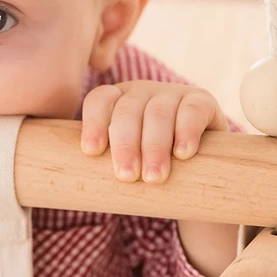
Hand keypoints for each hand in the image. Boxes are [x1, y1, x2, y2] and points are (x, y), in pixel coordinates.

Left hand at [80, 81, 226, 182]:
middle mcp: (142, 91)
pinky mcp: (202, 102)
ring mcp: (172, 92)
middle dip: (125, 144)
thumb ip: (106, 163)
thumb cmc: (151, 164)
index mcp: (117, 100)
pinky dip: (186, 132)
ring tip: (153, 178)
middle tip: (126, 176)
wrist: (201, 166)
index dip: (94, 123)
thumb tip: (74, 185)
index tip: (92, 152)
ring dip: (154, 146)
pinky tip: (183, 154)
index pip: (99, 101)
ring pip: (158, 113)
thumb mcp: (128, 158)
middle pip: (127, 110)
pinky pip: (192, 111)